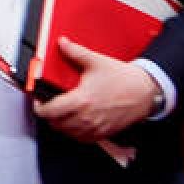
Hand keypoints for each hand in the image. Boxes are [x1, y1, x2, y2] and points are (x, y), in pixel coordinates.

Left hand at [33, 38, 159, 142]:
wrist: (145, 92)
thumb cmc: (124, 80)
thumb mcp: (96, 62)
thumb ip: (76, 52)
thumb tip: (62, 44)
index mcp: (82, 101)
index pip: (50, 112)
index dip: (39, 107)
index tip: (39, 101)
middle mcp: (87, 118)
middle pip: (55, 124)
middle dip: (49, 114)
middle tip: (49, 104)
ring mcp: (95, 128)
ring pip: (67, 133)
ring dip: (60, 123)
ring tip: (62, 111)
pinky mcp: (103, 134)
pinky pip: (81, 139)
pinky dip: (74, 131)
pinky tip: (76, 120)